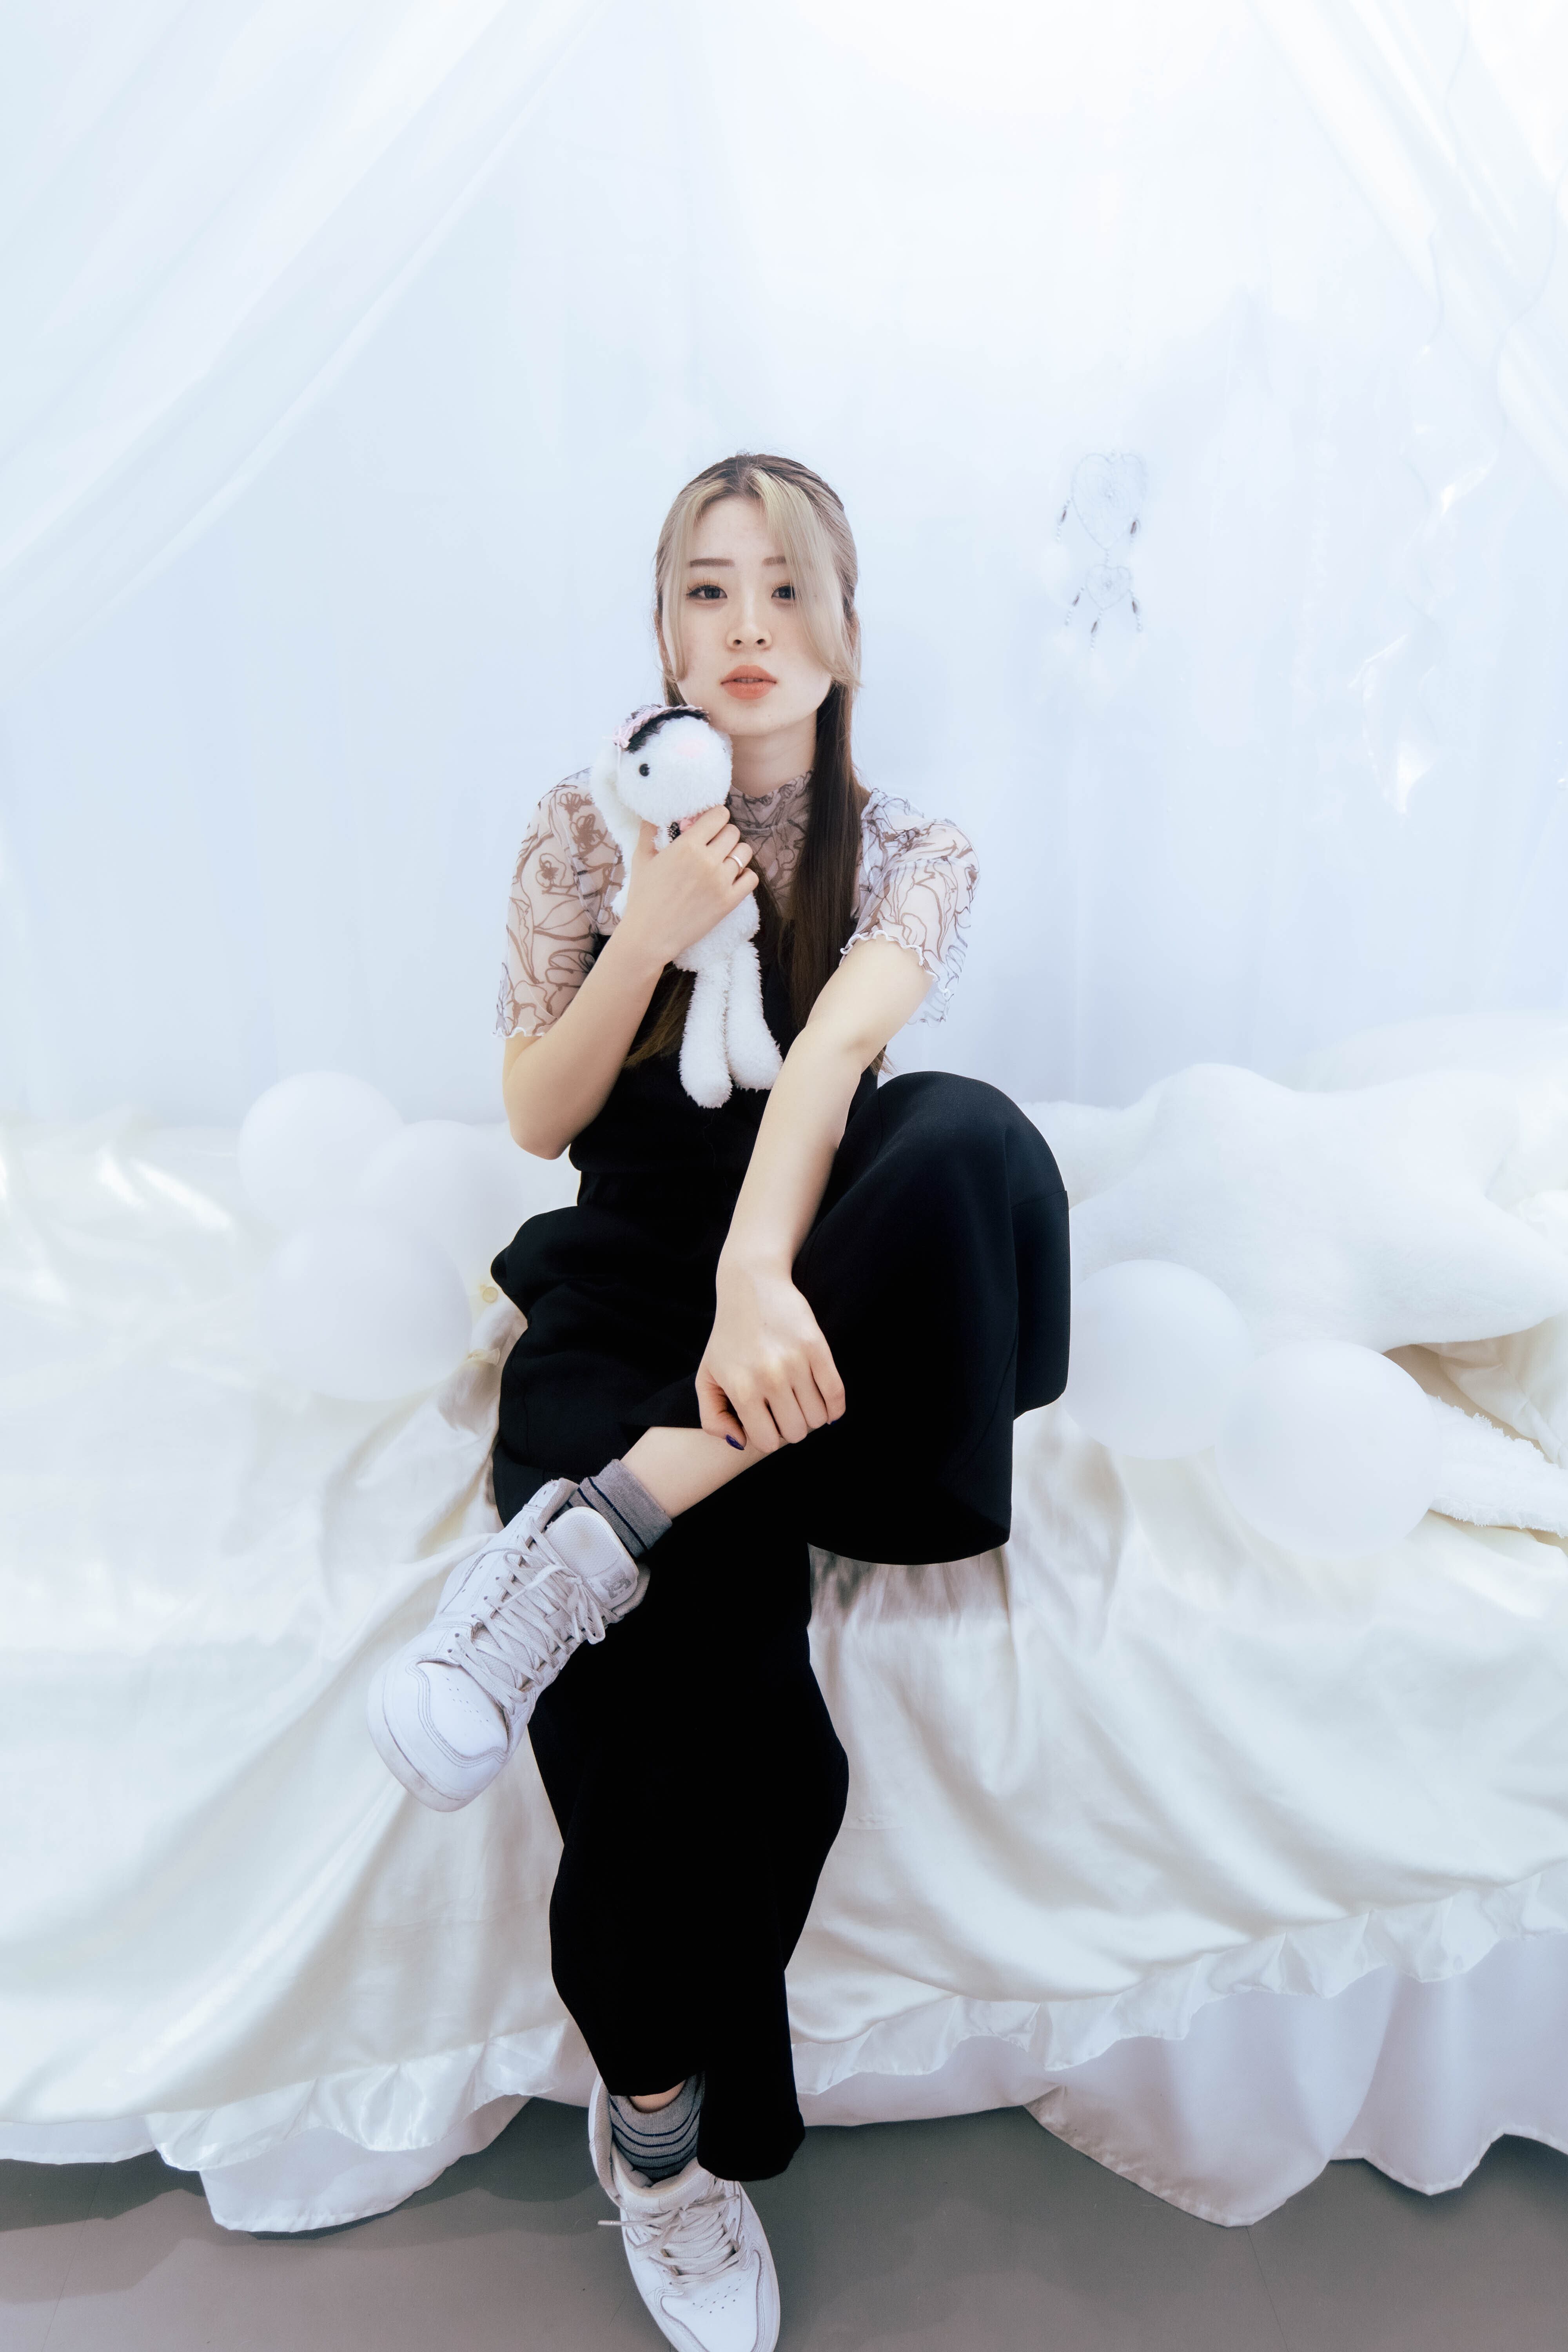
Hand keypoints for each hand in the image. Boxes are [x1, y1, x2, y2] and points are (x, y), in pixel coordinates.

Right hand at [618, 808, 756, 967]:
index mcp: (687, 846)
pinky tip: (731, 879)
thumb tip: (653, 814)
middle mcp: (708, 860)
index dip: (715, 817)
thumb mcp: (641, 859)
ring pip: (744, 852)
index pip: (719, 815)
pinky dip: (744, 875)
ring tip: (722, 862)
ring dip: (735, 853)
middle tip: (713, 845)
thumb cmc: (643, 897)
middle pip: (733, 832)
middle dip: (723, 835)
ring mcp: (721, 881)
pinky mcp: (729, 901)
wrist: (650, 935)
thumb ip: (649, 831)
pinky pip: (751, 878)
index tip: (708, 825)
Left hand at [696, 1261, 844, 1452]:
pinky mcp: (817, 1347)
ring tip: (801, 1401)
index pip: (766, 1441)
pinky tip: (825, 1402)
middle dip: (792, 1427)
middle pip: (796, 1432)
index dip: (769, 1436)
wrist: (751, 1285)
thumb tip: (738, 1443)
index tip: (768, 1421)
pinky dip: (834, 1407)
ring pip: (817, 1417)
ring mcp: (795, 1362)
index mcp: (740, 1389)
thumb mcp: (707, 1376)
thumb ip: (712, 1417)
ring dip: (812, 1415)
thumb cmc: (728, 1337)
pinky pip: (836, 1395)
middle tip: (786, 1411)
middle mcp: (769, 1378)